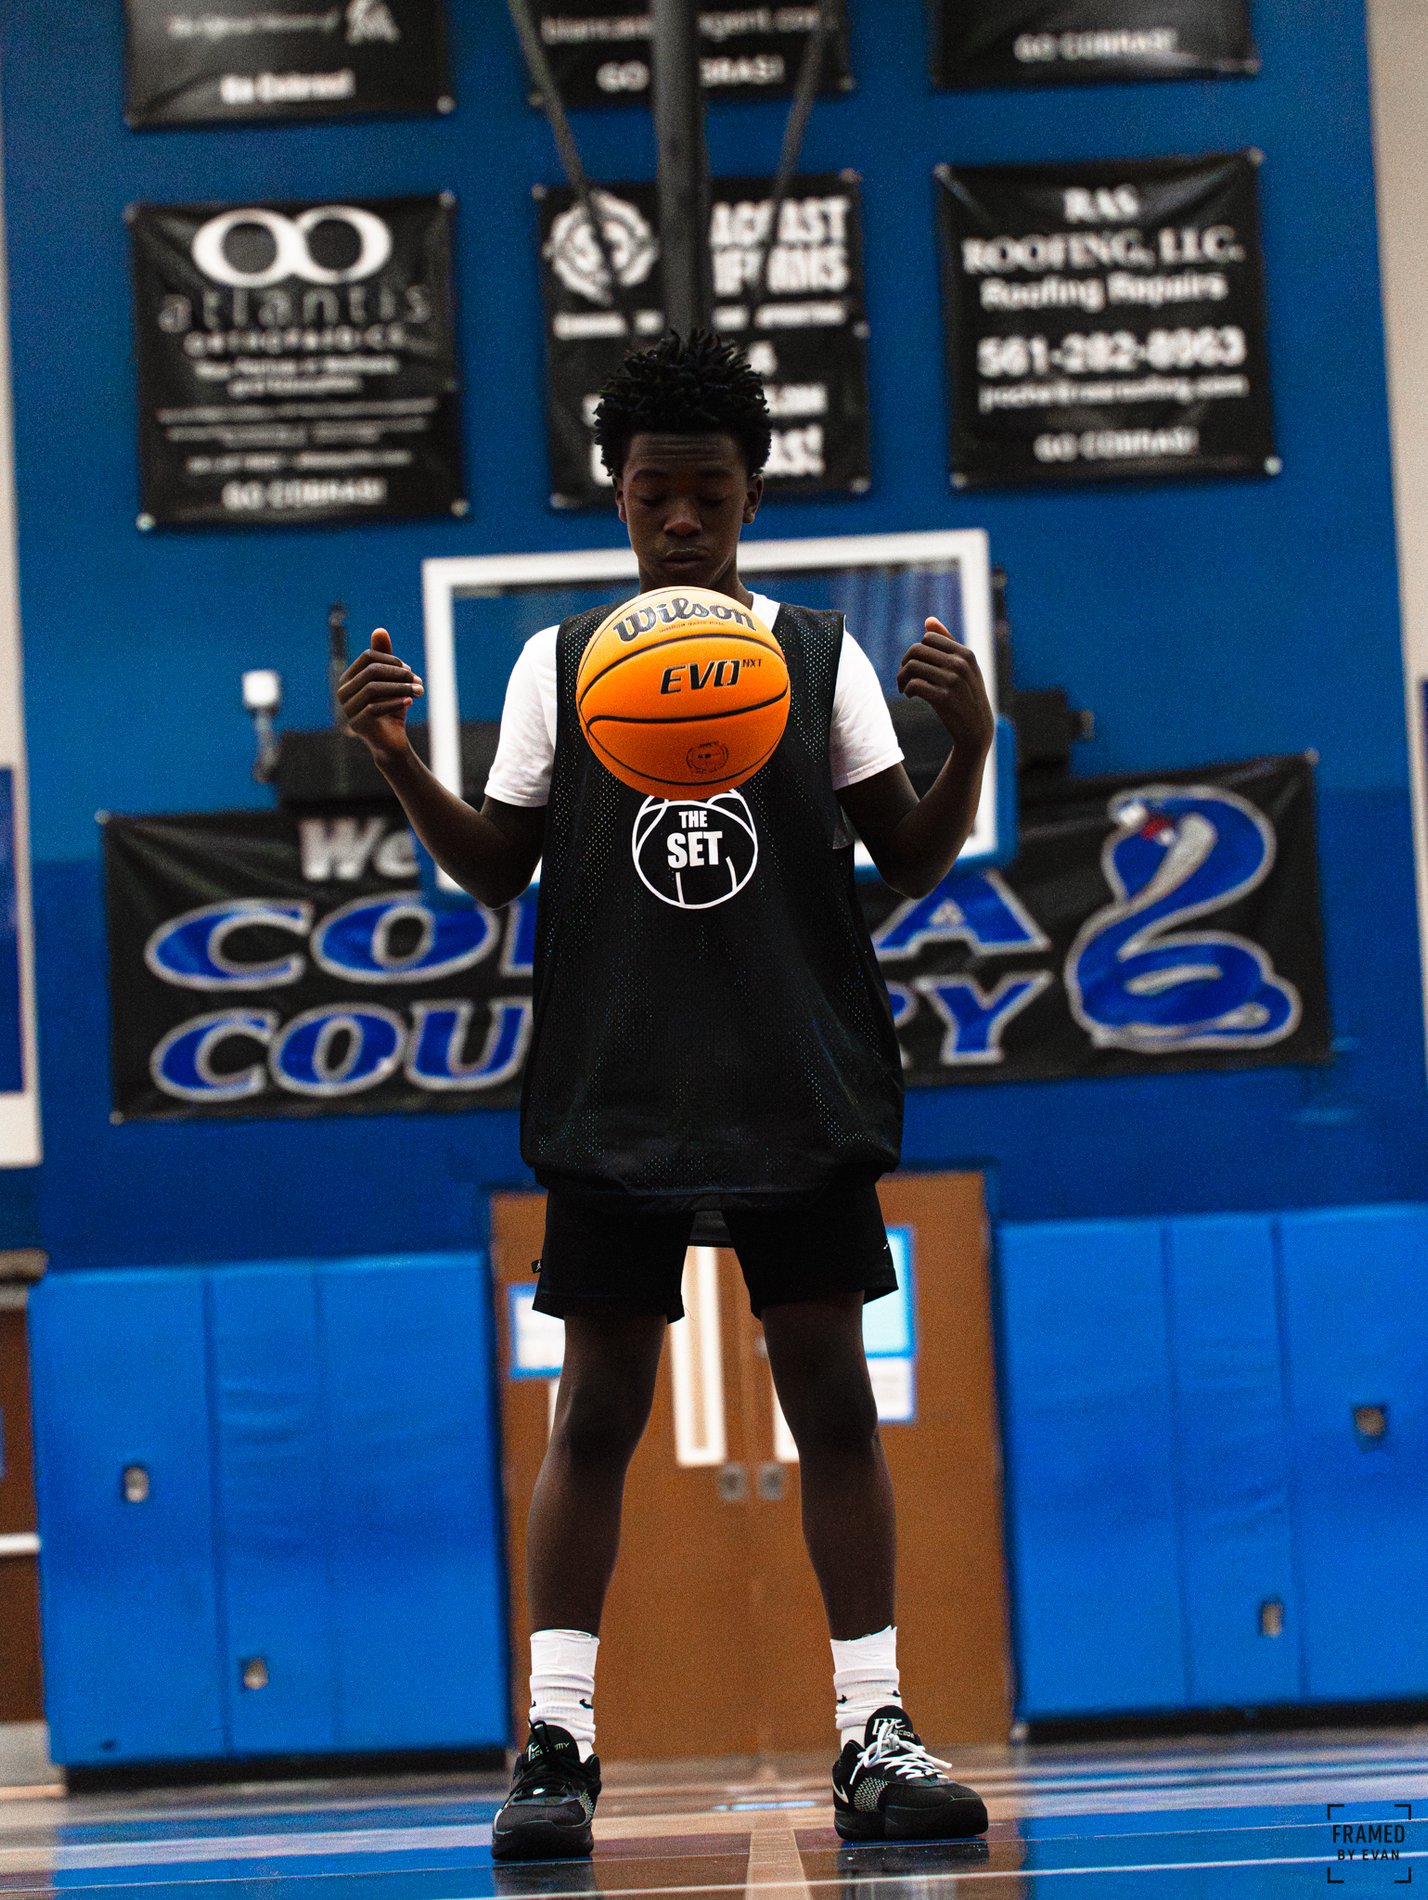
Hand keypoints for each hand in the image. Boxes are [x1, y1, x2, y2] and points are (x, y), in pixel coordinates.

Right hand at [337, 628, 423, 765]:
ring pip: (374, 688)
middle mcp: (342, 692)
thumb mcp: (391, 681)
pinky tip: (410, 702)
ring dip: (400, 687)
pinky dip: (396, 703)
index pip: (368, 657)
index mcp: (348, 678)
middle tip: (418, 680)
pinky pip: (376, 708)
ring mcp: (347, 708)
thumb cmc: (391, 708)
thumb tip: (380, 629)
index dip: (392, 660)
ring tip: (419, 691)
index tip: (409, 670)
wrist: (392, 741)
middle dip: (399, 673)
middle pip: (372, 671)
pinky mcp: (357, 724)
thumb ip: (385, 658)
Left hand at [896, 617, 994, 758]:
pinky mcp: (944, 698)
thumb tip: (929, 620)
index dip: (917, 651)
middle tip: (904, 679)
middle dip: (905, 664)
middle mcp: (960, 664)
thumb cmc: (966, 696)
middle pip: (916, 650)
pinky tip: (910, 696)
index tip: (915, 667)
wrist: (976, 729)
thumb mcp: (963, 668)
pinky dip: (907, 689)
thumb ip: (947, 642)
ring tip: (905, 688)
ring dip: (902, 678)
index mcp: (965, 653)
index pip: (928, 638)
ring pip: (912, 666)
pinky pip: (914, 684)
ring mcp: (953, 681)